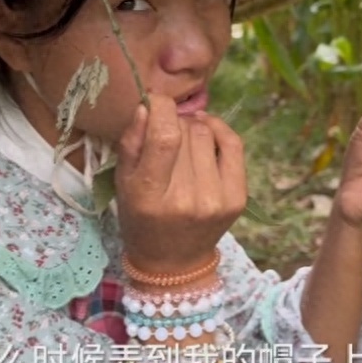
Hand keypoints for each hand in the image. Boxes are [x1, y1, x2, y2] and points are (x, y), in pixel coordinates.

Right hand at [115, 95, 246, 271]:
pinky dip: (218, 131)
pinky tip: (206, 134)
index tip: (155, 101)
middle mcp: (187, 199)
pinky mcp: (238, 198)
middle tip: (166, 133)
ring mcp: (216, 200)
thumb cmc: (141, 218)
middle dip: (174, 122)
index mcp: (150, 196)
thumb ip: (131, 141)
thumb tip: (149, 104)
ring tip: (184, 141)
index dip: (162, 108)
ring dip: (194, 128)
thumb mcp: (123, 182)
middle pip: (187, 131)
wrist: (174, 262)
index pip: (165, 136)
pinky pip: (233, 143)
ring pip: (207, 133)